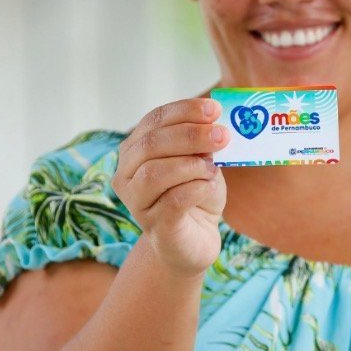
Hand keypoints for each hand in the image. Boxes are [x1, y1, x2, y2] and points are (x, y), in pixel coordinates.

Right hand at [112, 98, 229, 276]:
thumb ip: (203, 142)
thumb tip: (215, 122)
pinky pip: (173, 200)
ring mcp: (137, 202)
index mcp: (136, 149)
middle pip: (152, 144)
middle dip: (191, 135)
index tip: (214, 109)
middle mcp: (127, 174)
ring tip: (212, 169)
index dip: (185, 111)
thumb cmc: (196, 195)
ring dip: (191, 165)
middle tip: (223, 136)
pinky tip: (209, 187)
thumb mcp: (201, 161)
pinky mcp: (156, 226)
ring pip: (156, 173)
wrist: (195, 240)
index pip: (155, 120)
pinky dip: (196, 189)